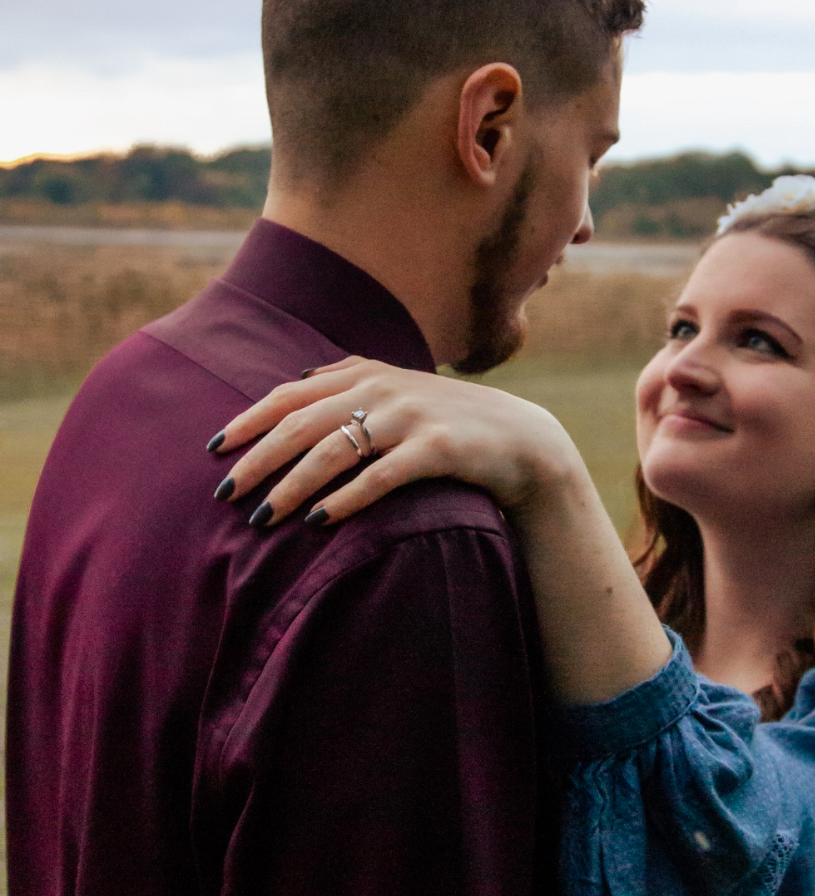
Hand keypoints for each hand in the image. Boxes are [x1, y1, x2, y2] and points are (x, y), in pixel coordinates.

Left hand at [209, 358, 580, 527]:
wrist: (520, 440)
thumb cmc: (447, 421)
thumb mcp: (398, 390)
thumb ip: (349, 382)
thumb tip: (292, 382)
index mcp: (365, 372)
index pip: (289, 394)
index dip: (248, 421)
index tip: (214, 449)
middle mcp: (382, 388)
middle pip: (301, 424)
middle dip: (257, 460)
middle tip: (226, 494)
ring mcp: (409, 416)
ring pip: (332, 452)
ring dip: (291, 487)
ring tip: (264, 519)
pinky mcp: (436, 449)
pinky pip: (379, 477)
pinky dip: (346, 500)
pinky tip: (320, 523)